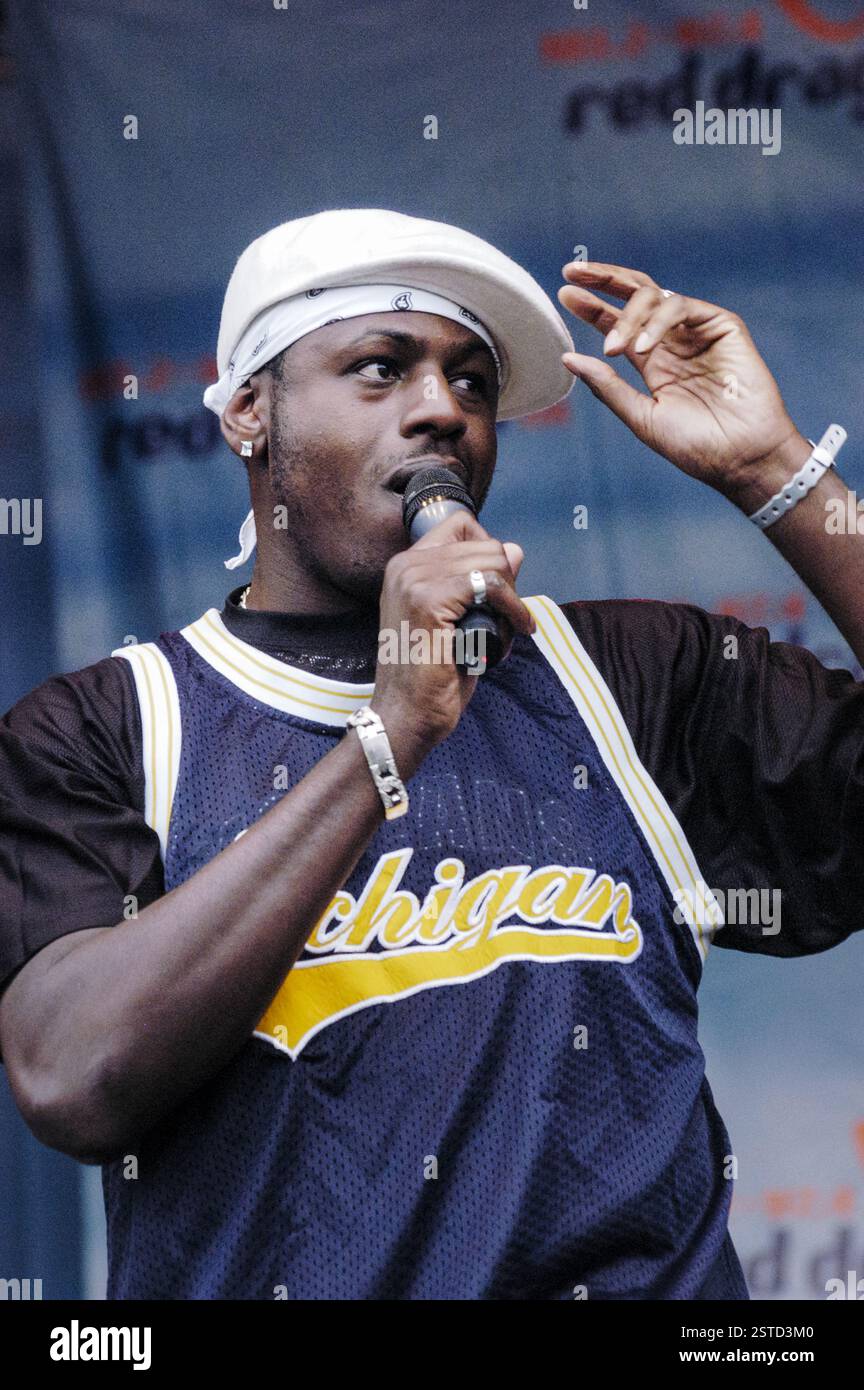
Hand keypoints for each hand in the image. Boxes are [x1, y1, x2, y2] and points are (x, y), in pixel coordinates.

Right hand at [370, 509, 534, 760]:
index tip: (497, 589)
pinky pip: (491, 584)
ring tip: (509, 626)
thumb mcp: (456, 621)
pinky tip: (518, 628)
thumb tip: (515, 550)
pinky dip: (513, 607)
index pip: (461, 525)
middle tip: (507, 616)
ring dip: (512, 596)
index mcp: (405, 566)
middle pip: (484, 542)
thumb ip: (479, 584)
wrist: (406, 715)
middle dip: (507, 579)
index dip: (489, 552)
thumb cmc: (431, 677)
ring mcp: (414, 580)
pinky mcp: (429, 600)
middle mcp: (405, 565)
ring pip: (492, 559)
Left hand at [558, 260, 806, 498]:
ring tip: (613, 348)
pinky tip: (641, 347)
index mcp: (653, 360)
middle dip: (603, 278)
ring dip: (627, 317)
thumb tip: (566, 357)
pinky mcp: (722, 326)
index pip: (617, 322)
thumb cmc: (695, 446)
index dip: (592, 306)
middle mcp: (674, 340)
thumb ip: (607, 386)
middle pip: (635, 294)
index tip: (564, 293)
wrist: (741, 458)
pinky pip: (682, 307)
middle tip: (572, 272)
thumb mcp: (641, 417)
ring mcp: (698, 331)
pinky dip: (657, 322)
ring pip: (655, 297)